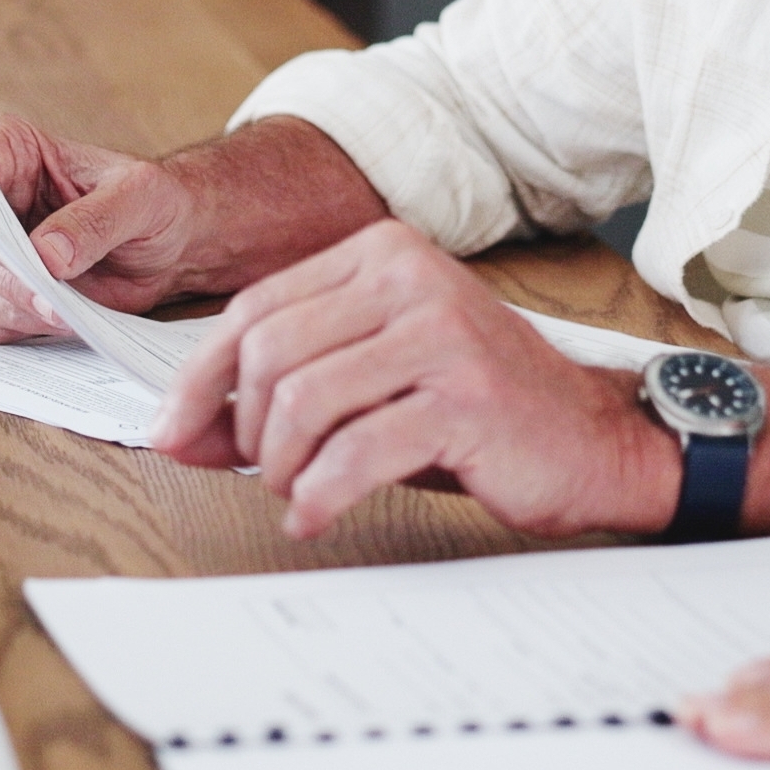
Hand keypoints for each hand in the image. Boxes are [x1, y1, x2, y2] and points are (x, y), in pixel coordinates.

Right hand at [0, 113, 222, 342]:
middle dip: (6, 278)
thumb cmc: (151, 202)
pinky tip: (49, 326)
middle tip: (50, 303)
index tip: (17, 248)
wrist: (165, 243)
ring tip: (61, 318)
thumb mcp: (140, 198)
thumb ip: (97, 220)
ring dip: (9, 311)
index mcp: (7, 144)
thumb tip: (49, 255)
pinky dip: (7, 330)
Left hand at [144, 220, 680, 540]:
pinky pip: (354, 453)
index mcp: (383, 254)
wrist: (594, 442)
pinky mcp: (463, 399)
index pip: (254, 309)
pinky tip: (315, 515)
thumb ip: (283, 392)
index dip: (200, 378)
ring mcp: (440, 335)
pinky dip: (318, 496)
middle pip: (269, 353)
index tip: (175, 429)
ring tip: (295, 492)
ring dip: (281, 465)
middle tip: (253, 469)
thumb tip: (180, 430)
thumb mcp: (373, 382)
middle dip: (240, 427)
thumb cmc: (479, 413)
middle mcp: (411, 279)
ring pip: (302, 401)